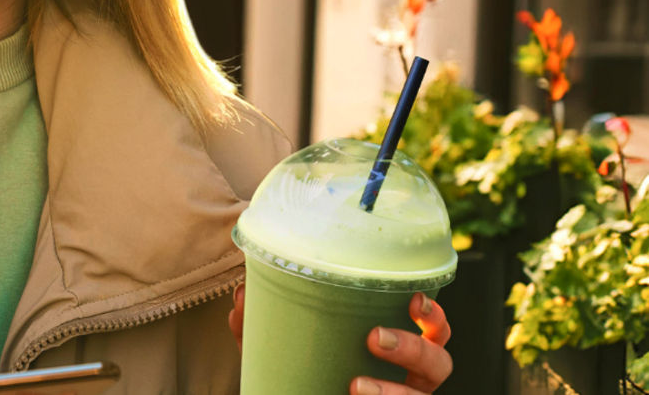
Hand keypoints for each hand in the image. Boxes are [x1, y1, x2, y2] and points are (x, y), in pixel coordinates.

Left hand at [226, 286, 452, 392]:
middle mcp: (411, 381)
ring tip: (355, 384)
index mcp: (399, 350)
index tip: (413, 298)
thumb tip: (242, 297)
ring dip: (393, 391)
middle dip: (412, 347)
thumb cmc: (301, 375)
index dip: (434, 315)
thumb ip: (261, 327)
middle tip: (373, 337)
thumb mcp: (282, 351)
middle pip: (438, 362)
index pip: (435, 330)